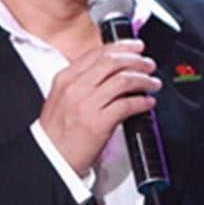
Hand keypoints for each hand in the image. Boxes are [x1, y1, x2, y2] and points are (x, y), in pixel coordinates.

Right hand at [39, 39, 161, 173]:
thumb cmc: (58, 131)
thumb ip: (84, 81)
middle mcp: (75, 88)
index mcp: (66, 78)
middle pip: (113, 62)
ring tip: (153, 83)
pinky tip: (148, 103)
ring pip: (123, 80)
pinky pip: (127, 104)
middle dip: (137, 60)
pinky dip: (142, 102)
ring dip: (144, 79)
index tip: (136, 47)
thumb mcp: (63, 97)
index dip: (122, 47)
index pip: (98, 52)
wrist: (50, 157)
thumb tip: (114, 70)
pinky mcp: (98, 123)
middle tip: (149, 64)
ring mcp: (86, 104)